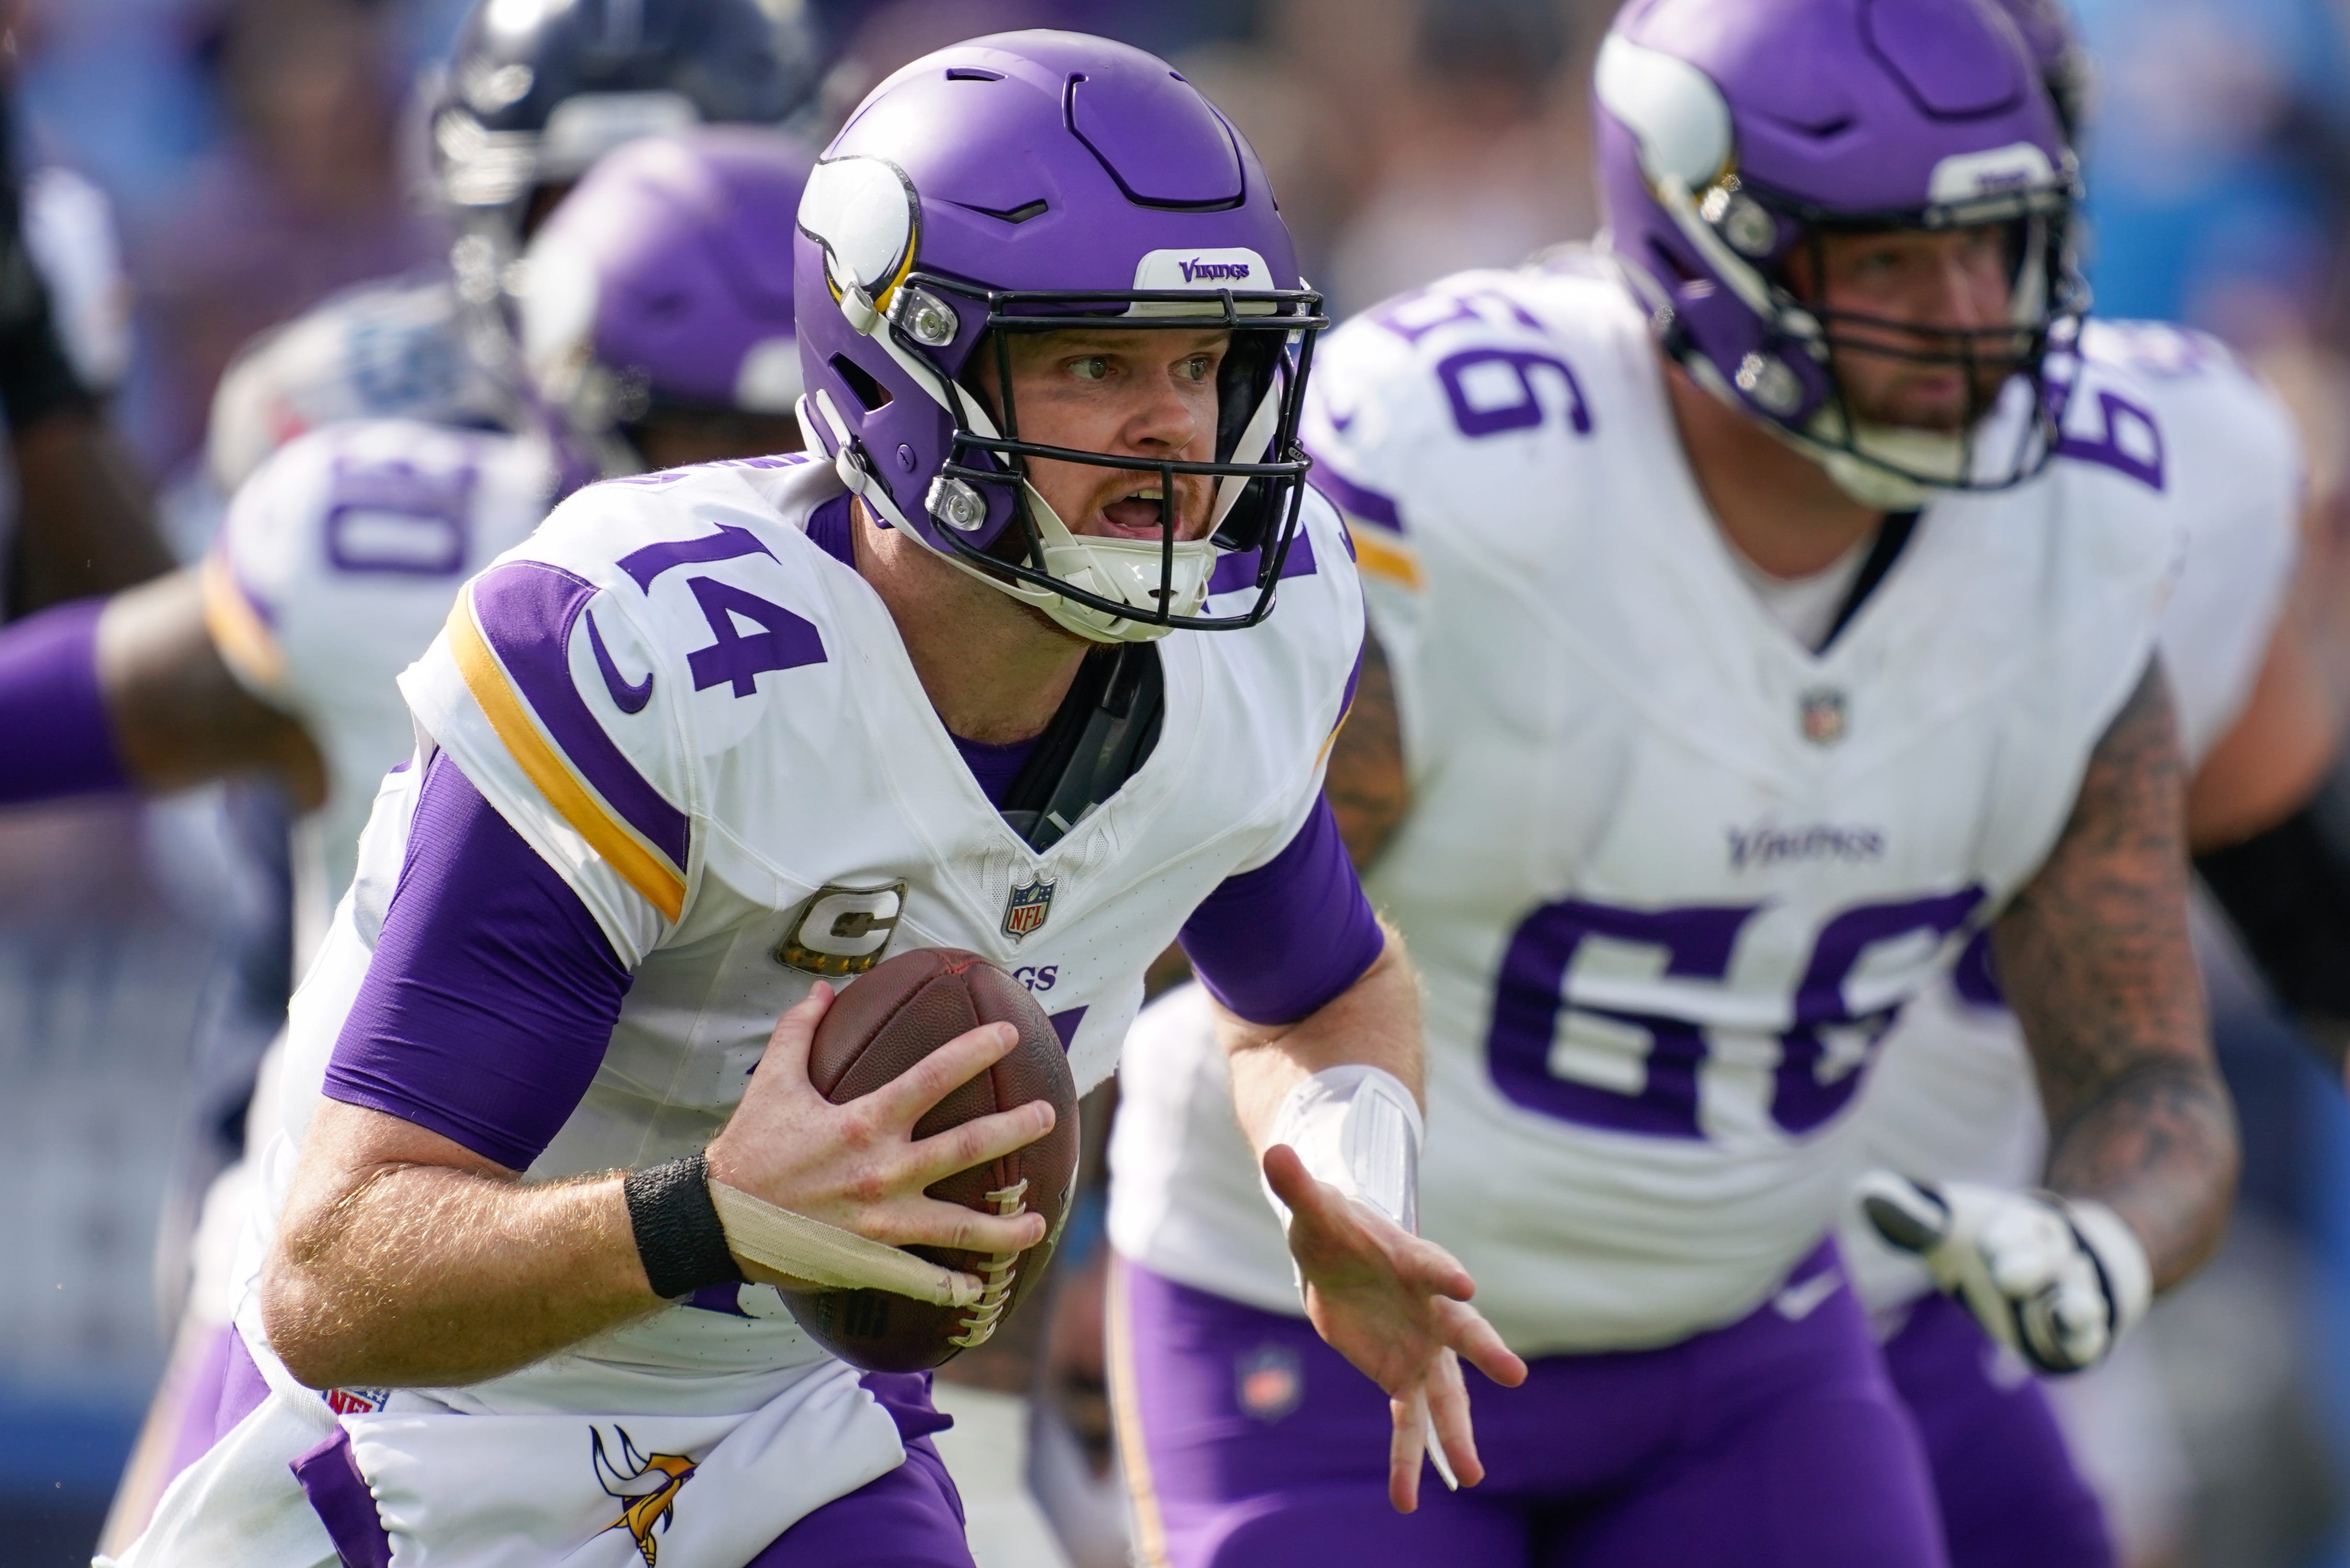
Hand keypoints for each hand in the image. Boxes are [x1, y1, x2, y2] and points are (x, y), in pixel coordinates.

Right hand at [706, 984, 1054, 1274]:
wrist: (718, 1218)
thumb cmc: (750, 1147)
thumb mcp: (773, 1082)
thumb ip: (800, 1031)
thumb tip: (823, 989)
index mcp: (864, 1122)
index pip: (933, 1077)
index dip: (974, 1051)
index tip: (1007, 1035)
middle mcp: (882, 1170)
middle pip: (965, 1147)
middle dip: (1014, 1129)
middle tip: (1050, 1115)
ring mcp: (880, 1220)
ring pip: (957, 1225)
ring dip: (1002, 1228)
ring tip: (1038, 1224)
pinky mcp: (869, 1258)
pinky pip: (919, 1279)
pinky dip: (951, 1289)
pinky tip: (980, 1292)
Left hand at [1264, 1143, 1526, 1512]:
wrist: (1339, 1256)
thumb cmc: (1333, 1226)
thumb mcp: (1312, 1208)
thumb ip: (1298, 1186)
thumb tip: (1274, 1152)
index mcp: (1413, 1261)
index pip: (1433, 1264)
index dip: (1446, 1272)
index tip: (1465, 1282)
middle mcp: (1430, 1308)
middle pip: (1462, 1330)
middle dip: (1485, 1350)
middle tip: (1514, 1374)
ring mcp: (1422, 1347)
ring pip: (1444, 1393)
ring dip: (1457, 1432)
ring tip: (1474, 1477)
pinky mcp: (1400, 1374)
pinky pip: (1408, 1421)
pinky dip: (1408, 1457)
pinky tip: (1404, 1499)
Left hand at [1858, 1171, 2151, 1374]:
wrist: (2059, 1268)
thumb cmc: (1984, 1246)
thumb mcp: (1950, 1229)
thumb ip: (1912, 1217)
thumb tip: (1863, 1193)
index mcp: (2018, 1227)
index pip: (2010, 1224)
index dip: (2001, 1231)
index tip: (1978, 1236)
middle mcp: (2048, 1260)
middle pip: (2041, 1259)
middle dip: (2026, 1264)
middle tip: (2007, 1273)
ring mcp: (2068, 1298)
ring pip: (2075, 1299)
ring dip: (2072, 1306)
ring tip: (2073, 1310)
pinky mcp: (2077, 1337)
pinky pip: (2086, 1338)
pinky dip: (2083, 1338)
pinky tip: (2078, 1342)